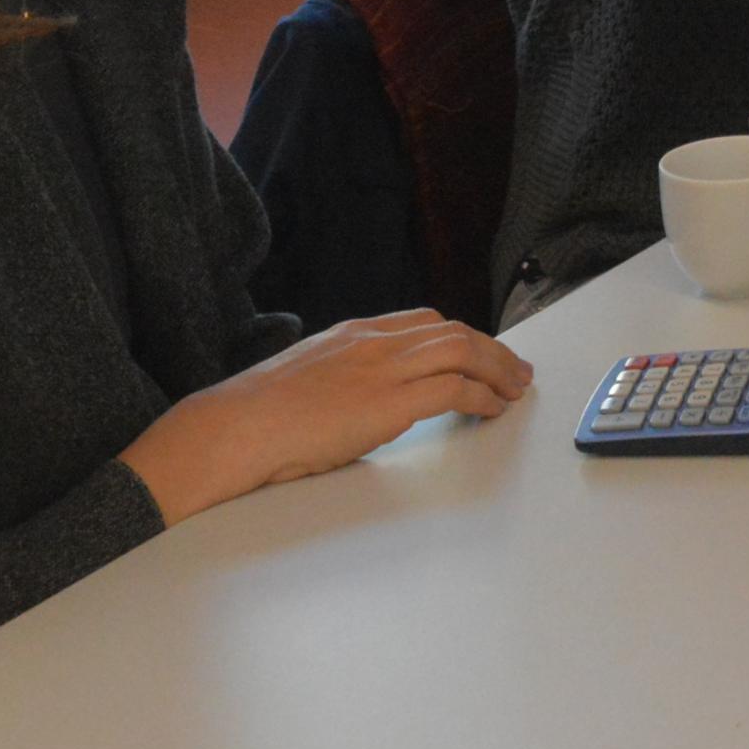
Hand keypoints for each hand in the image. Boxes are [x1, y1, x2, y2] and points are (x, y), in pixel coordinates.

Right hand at [123, 309, 535, 522]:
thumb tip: (358, 403)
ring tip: (515, 389)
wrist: (233, 427)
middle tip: (515, 370)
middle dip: (492, 350)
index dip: (460, 336)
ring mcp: (381, 368)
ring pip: (462, 351)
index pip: (422, 320)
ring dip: (497, 370)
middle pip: (452, 331)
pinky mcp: (387, 402)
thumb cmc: (254, 416)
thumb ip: (340, 379)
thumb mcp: (304, 378)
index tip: (479, 352)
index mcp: (352, 334)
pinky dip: (481, 396)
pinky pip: (453, 388)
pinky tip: (491, 409)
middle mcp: (372, 342)